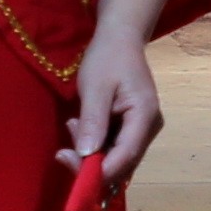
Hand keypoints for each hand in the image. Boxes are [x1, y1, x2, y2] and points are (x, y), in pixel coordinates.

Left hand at [61, 0, 172, 181]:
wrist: (120, 39)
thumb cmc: (107, 58)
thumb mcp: (95, 87)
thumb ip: (93, 121)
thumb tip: (86, 155)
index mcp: (144, 117)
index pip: (125, 157)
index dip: (100, 171)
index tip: (70, 168)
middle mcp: (147, 129)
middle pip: (121, 164)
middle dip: (90, 164)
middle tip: (62, 151)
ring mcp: (141, 130)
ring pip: (115, 159)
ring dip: (89, 152)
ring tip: (73, 125)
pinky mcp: (131, 129)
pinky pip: (112, 147)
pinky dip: (94, 143)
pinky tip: (80, 125)